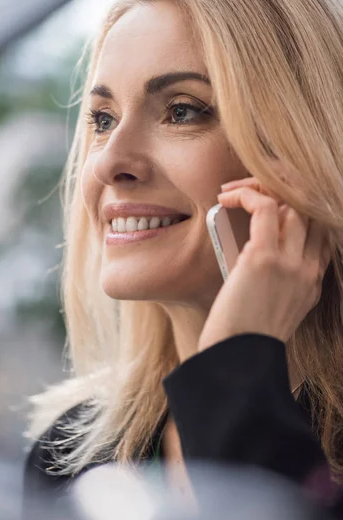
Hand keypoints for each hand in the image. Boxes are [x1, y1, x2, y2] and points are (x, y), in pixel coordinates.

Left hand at [198, 177, 330, 350]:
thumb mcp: (272, 306)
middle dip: (284, 188)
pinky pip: (264, 208)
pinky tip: (226, 198)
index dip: (299, 205)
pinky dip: (246, 195)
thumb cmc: (243, 336)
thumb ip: (274, 277)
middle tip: (253, 182)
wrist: (236, 364)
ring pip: (291, 204)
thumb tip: (252, 246)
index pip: (321, 229)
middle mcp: (309, 270)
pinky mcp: (264, 259)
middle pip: (311, 211)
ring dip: (260, 187)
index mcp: (313, 282)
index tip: (272, 194)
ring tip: (233, 190)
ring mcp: (290, 264)